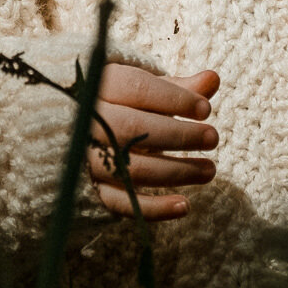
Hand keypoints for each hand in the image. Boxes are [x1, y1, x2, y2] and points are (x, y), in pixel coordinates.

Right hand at [91, 66, 218, 218]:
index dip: (174, 99)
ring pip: (131, 168)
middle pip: (133, 129)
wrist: (75, 127)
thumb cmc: (123, 104)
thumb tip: (212, 79)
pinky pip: (121, 203)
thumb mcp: (146, 90)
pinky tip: (184, 206)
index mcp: (103, 86)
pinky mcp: (93, 188)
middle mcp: (89, 121)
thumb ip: (179, 88)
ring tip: (209, 170)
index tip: (205, 109)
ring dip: (175, 172)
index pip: (137, 89)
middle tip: (212, 138)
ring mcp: (89, 157)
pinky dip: (153, 208)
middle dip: (178, 135)